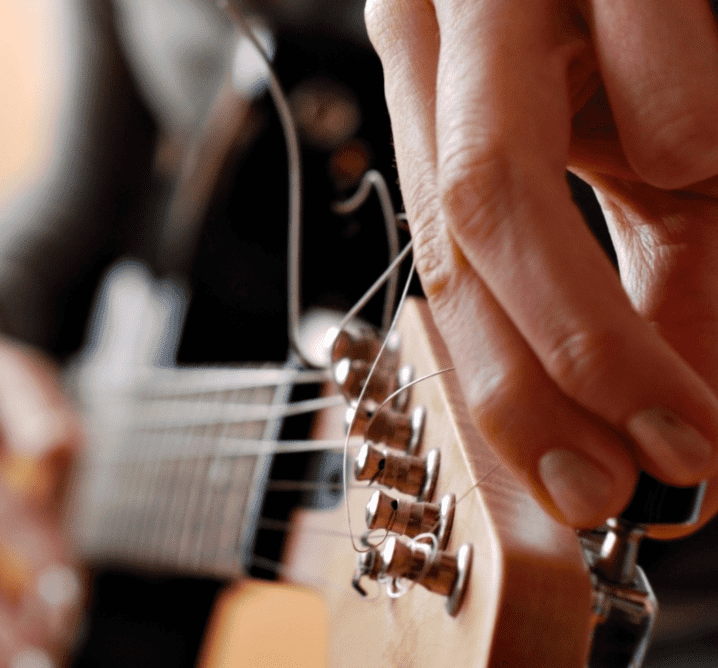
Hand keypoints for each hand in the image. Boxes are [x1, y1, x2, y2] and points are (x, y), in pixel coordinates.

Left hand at [364, 0, 717, 533]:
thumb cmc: (640, 26)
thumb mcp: (639, 164)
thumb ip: (650, 282)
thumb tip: (666, 417)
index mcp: (441, 99)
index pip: (450, 269)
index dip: (512, 389)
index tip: (588, 484)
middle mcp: (444, 47)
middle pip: (455, 240)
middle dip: (555, 370)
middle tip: (651, 466)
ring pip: (497, 175)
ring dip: (599, 307)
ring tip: (689, 346)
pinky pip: (633, 45)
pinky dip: (681, 112)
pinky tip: (703, 144)